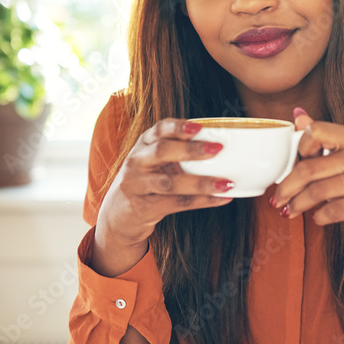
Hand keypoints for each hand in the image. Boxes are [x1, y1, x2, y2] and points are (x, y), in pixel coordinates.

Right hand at [92, 119, 233, 276]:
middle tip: (217, 149)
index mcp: (143, 145)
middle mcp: (137, 161)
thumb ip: (177, 152)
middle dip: (190, 150)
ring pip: (170, 182)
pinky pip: (176, 204)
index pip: (159, 129)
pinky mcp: (143, 208)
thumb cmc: (146, 183)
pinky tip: (220, 199)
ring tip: (226, 183)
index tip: (200, 127)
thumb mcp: (154, 162)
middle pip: (161, 152)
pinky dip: (201, 201)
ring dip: (201, 182)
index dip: (179, 126)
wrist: (118, 216)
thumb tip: (221, 148)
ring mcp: (137, 185)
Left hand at [269, 108, 343, 267]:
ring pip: (320, 191)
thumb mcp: (338, 160)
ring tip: (290, 210)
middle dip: (287, 187)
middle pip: (311, 167)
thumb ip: (319, 138)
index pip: (316, 131)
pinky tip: (316, 217)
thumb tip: (298, 115)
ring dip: (299, 204)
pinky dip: (319, 216)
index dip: (299, 149)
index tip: (293, 164)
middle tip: (276, 199)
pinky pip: (335, 210)